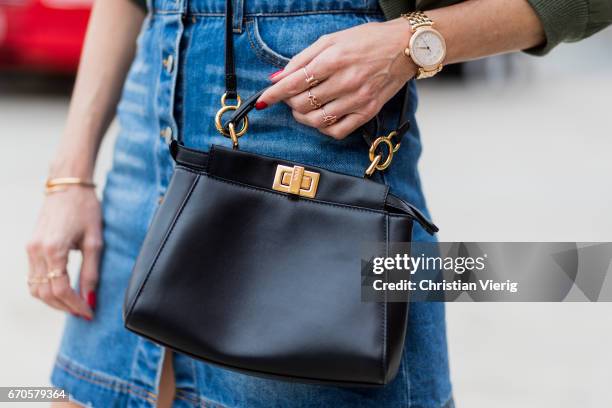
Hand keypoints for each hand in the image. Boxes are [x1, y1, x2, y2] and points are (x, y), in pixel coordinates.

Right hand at [26, 187, 102, 319]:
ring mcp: (30, 249)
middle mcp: (36, 251)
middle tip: (84, 312)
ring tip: (75, 305)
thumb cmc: (86, 209)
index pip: (60, 290)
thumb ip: (91, 272)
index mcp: (53, 249)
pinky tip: (63, 291)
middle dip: (65, 307)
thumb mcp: (95, 241)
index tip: (90, 313)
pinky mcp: (30, 246)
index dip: (75, 305)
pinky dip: (46, 289)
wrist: (68, 185)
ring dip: (54, 301)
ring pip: (35, 288)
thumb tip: (90, 299)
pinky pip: (33, 277)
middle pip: (45, 293)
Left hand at [256, 18, 416, 139]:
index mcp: (335, 59)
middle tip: (289, 96)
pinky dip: (323, 128)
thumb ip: (302, 59)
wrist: (404, 48)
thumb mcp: (332, 39)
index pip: (294, 82)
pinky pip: (337, 131)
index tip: (264, 99)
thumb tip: (278, 77)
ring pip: (317, 120)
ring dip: (302, 117)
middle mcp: (346, 81)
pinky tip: (321, 118)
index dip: (275, 93)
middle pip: (303, 103)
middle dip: (289, 102)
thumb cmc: (367, 40)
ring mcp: (358, 99)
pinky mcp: (368, 112)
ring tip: (302, 108)